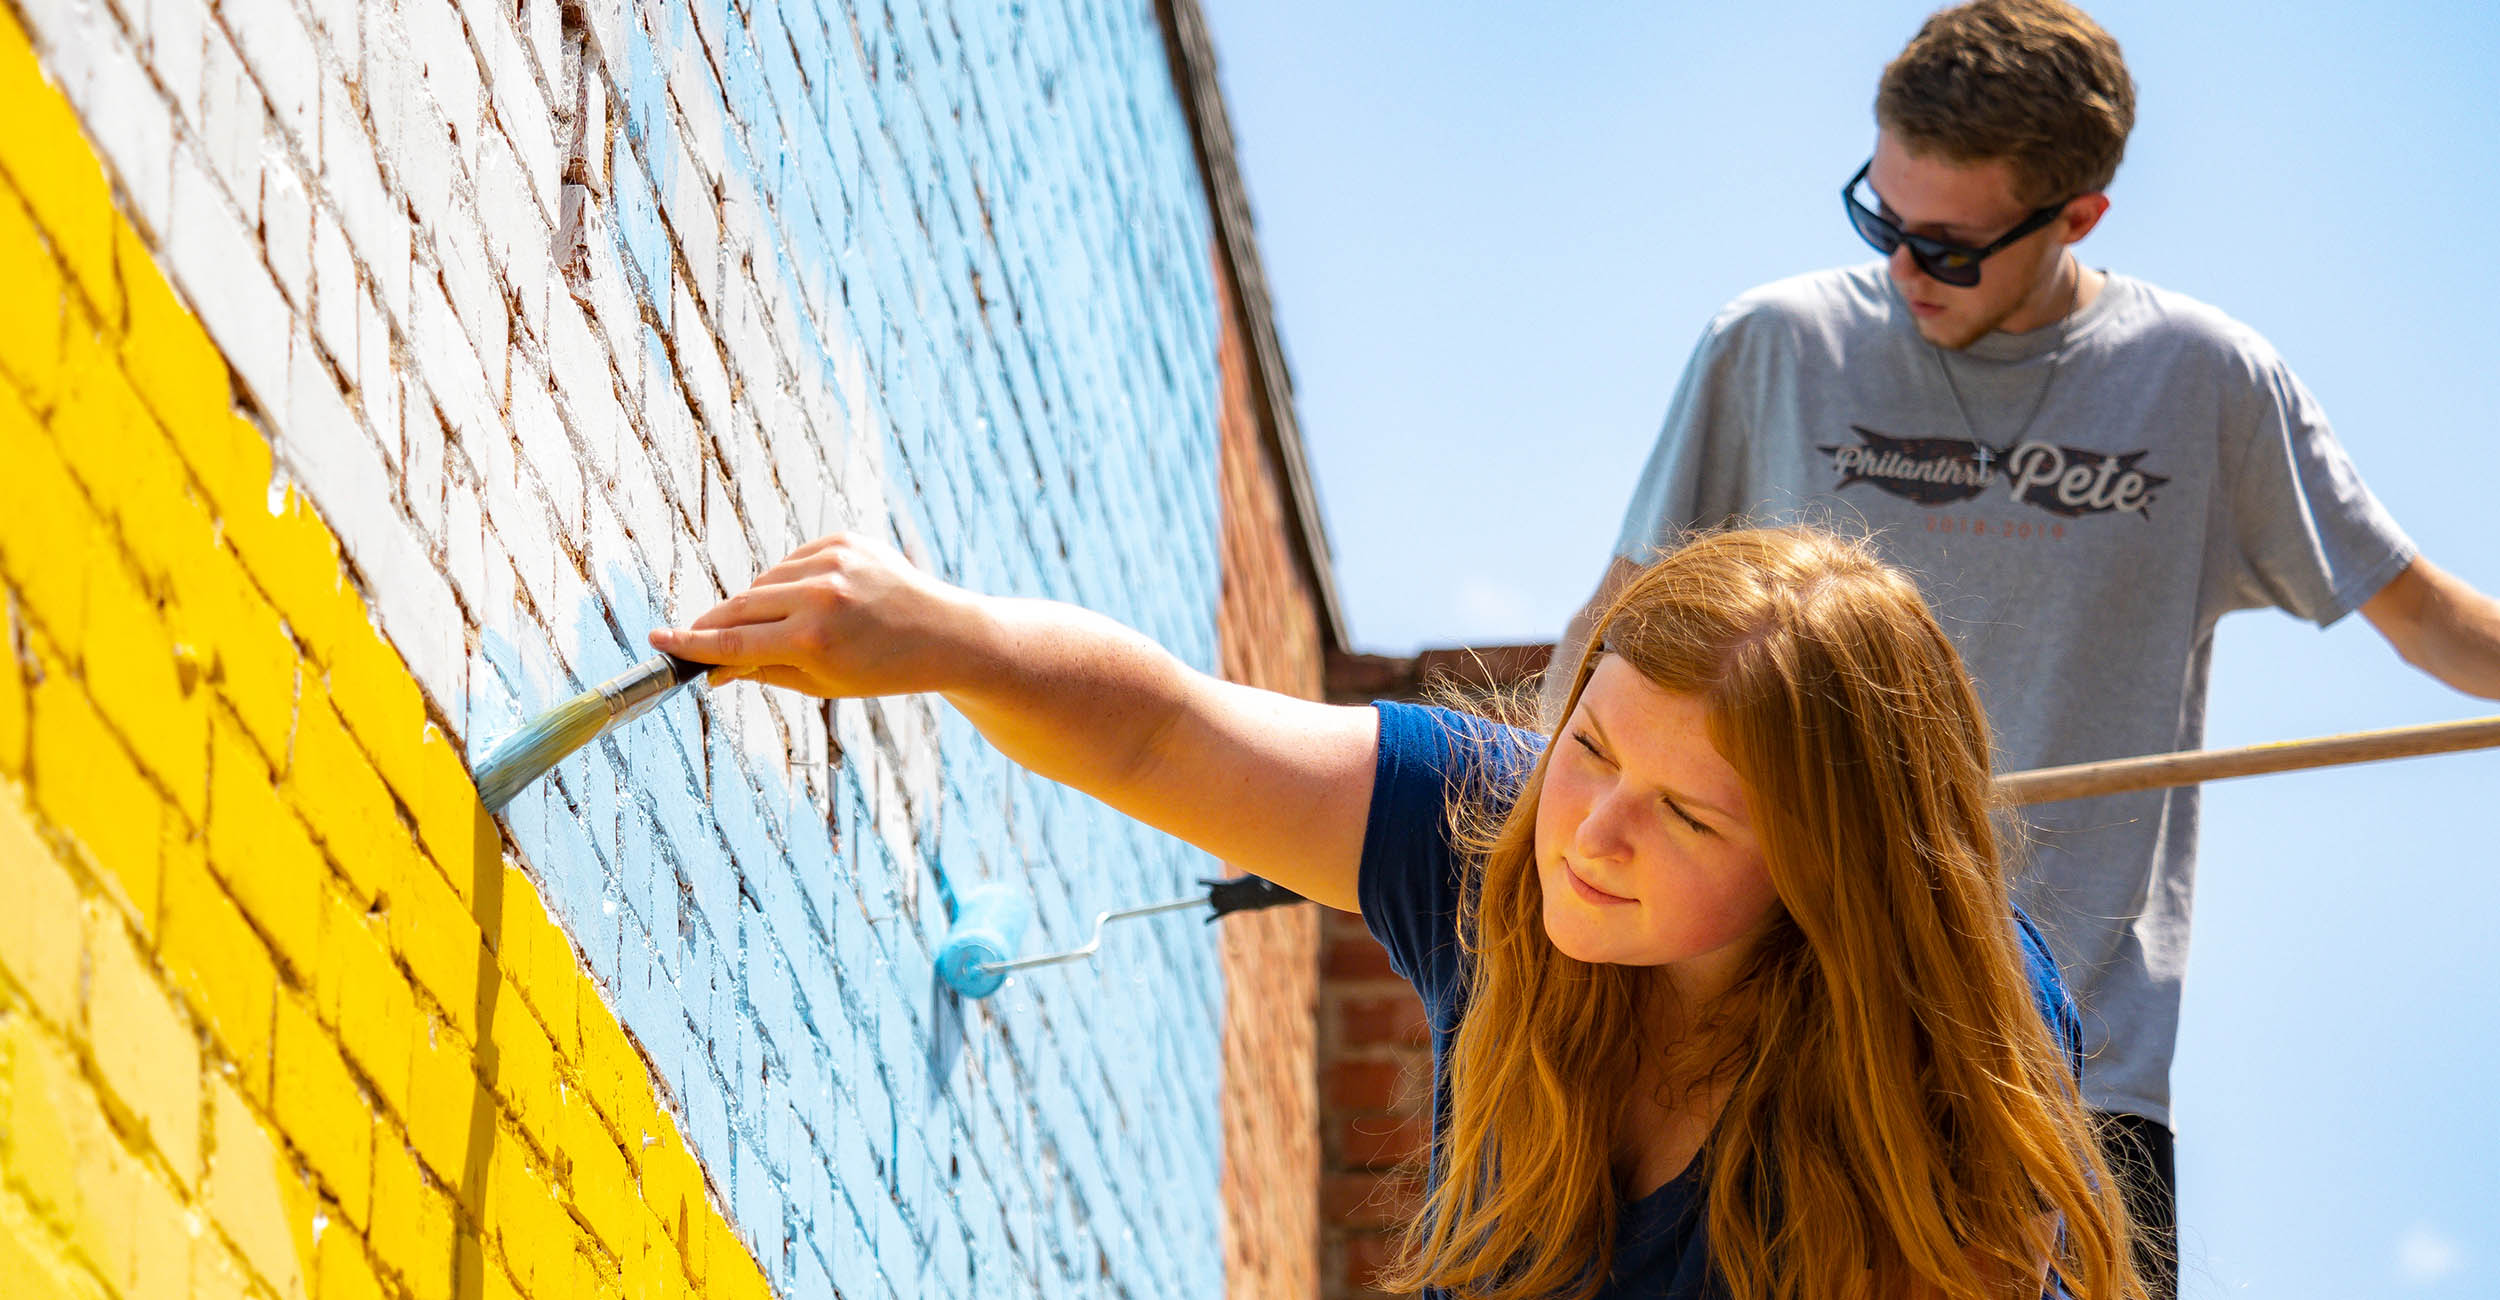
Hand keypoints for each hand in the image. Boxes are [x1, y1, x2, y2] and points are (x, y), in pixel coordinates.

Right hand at [648, 534, 982, 697]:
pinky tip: (811, 600)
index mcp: (813, 641)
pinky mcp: (844, 539)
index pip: (733, 644)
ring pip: (764, 582)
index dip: (691, 644)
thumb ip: (762, 671)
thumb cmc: (883, 669)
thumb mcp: (821, 683)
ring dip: (757, 604)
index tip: (658, 642)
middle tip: (693, 637)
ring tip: (780, 627)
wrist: (945, 634)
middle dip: (714, 624)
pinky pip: (792, 560)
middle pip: (740, 608)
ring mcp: (833, 562)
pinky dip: (788, 581)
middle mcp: (820, 596)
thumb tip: (712, 668)